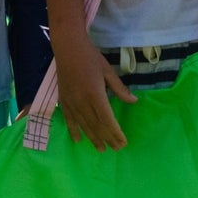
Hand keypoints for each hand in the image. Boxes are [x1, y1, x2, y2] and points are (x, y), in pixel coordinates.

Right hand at [52, 32, 135, 150]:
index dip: (115, 133)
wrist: (68, 48)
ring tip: (102, 149)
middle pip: (96, 126)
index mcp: (95, 95)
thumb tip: (133, 101)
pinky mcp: (63, 101)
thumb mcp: (108, 71)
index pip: (107, 119)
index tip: (123, 142)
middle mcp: (82, 102)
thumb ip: (120, 88)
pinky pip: (69, 120)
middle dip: (107, 139)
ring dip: (93, 138)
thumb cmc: (91, 58)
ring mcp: (71, 103)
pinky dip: (74, 131)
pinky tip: (78, 140)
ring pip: (83, 125)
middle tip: (116, 149)